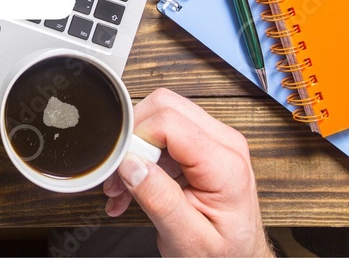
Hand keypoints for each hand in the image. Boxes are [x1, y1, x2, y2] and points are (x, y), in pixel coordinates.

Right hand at [103, 89, 271, 256]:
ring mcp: (215, 140)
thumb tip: (131, 163)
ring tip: (124, 188)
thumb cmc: (222, 255)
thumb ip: (160, 200)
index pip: (169, 121)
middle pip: (164, 106)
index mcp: (225, 164)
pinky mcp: (204, 145)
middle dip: (133, 138)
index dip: (137, 139)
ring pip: (161, 115)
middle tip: (122, 176)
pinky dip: (143, 154)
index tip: (123, 169)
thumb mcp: (188, 239)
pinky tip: (135, 185)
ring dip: (135, 148)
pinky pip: (165, 131)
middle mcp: (224, 143)